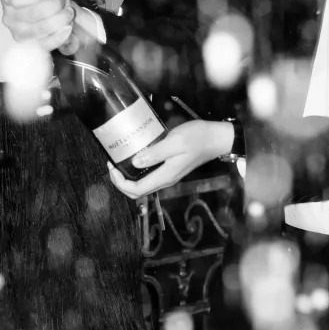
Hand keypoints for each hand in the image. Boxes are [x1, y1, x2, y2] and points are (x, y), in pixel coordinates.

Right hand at [0, 0, 75, 51]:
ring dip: (59, 20)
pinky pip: (44, 45)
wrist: (60, 11)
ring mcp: (18, 32)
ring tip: (68, 13)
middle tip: (62, 0)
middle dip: (52, 6)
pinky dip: (59, 36)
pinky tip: (67, 28)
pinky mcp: (30, 46)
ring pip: (39, 30)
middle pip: (30, 15)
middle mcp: (9, 16)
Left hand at [108, 119, 234, 197]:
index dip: (120, 183)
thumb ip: (155, 153)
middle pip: (138, 191)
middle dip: (121, 182)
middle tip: (112, 165)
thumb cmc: (197, 138)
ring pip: (143, 185)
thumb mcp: (175, 142)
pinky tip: (135, 157)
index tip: (112, 167)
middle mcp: (166, 180)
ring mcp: (169, 175)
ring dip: (129, 177)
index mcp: (165, 176)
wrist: (216, 138)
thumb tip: (135, 163)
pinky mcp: (171, 169)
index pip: (137, 190)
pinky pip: (150, 176)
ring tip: (120, 161)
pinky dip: (138, 171)